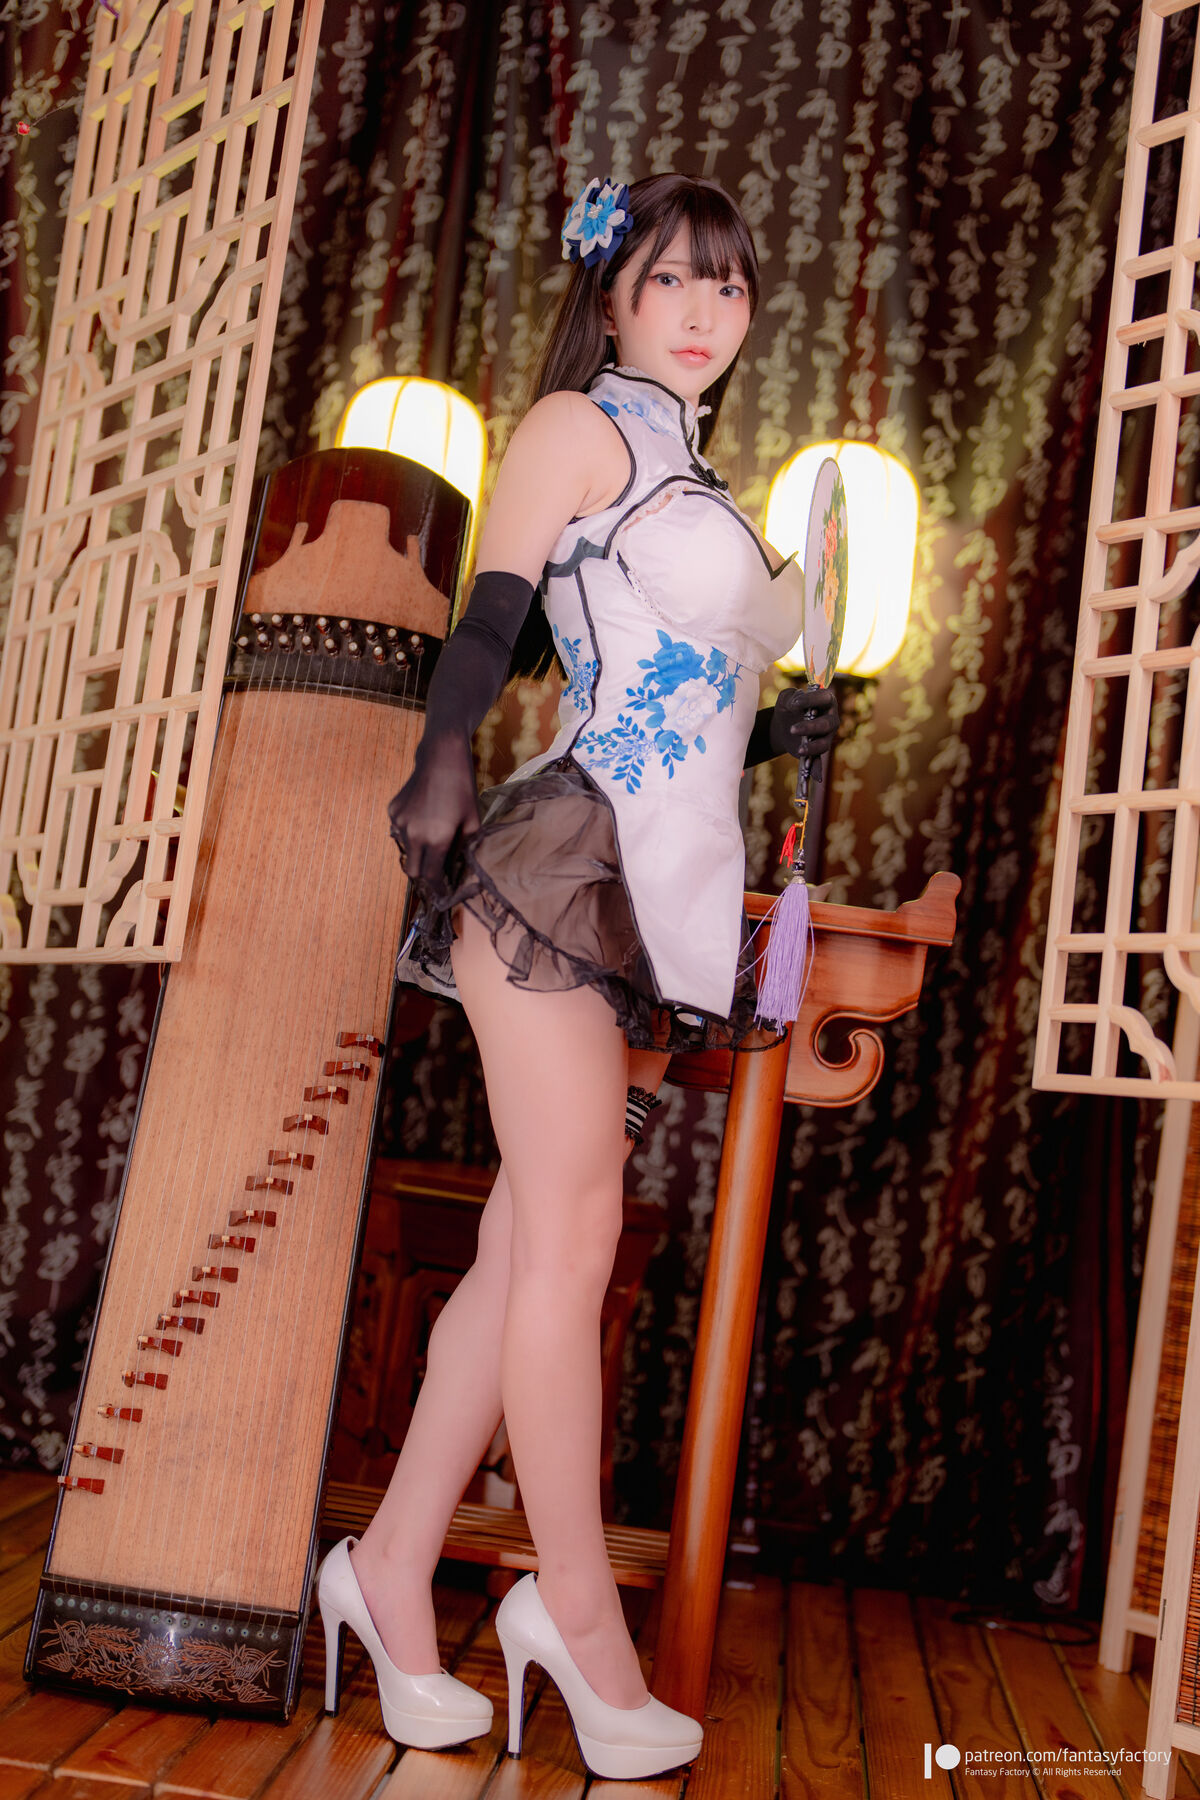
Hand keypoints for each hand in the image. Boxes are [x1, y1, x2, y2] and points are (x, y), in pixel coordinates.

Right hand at [387, 730, 480, 898]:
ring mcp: (400, 822)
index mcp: (436, 839)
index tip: (442, 893)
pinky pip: (399, 831)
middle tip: (434, 869)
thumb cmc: (463, 790)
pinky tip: (423, 815)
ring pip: (404, 850)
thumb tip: (458, 868)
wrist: (441, 758)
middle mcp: (414, 834)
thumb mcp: (472, 822)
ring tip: (431, 832)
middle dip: (423, 875)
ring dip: (416, 850)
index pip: (432, 876)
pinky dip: (409, 831)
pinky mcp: (393, 810)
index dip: (437, 887)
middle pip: (412, 871)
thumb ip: (464, 848)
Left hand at [769, 683, 839, 779]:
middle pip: (826, 724)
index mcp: (825, 701)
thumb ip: (790, 697)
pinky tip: (815, 778)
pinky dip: (817, 769)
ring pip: (824, 743)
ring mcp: (826, 736)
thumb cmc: (789, 707)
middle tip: (792, 729)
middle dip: (810, 727)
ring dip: (812, 747)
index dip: (812, 700)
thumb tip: (795, 705)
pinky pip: (819, 761)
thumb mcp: (786, 699)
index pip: (824, 698)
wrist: (783, 724)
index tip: (795, 703)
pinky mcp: (818, 751)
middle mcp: (830, 719)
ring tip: (799, 749)